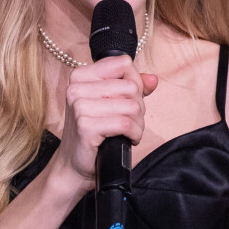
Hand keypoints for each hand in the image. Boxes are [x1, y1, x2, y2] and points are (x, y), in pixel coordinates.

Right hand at [56, 55, 157, 187]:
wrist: (74, 165)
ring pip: (131, 106)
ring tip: (128, 131)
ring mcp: (79, 106)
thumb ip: (133, 86)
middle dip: (138, 106)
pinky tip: (127, 139)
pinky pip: (125, 124)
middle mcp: (76, 87)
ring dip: (138, 123)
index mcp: (81, 75)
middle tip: (128, 120)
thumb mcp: (112, 102)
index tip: (128, 98)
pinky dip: (134, 134)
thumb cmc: (95, 131)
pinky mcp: (86, 126)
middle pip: (131, 86)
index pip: (123, 63)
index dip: (134, 81)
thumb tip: (153, 79)